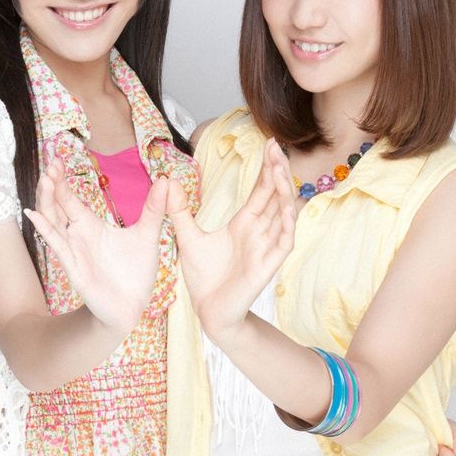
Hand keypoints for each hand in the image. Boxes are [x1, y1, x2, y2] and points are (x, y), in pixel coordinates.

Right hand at [26, 160, 167, 332]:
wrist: (132, 308)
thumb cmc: (136, 273)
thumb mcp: (147, 235)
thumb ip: (154, 209)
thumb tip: (166, 180)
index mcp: (91, 226)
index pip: (71, 199)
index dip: (62, 181)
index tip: (56, 159)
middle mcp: (78, 236)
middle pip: (57, 206)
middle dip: (52, 186)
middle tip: (50, 165)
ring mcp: (73, 252)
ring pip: (53, 223)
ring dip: (47, 203)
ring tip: (44, 181)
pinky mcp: (74, 269)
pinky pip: (58, 246)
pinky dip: (47, 231)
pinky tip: (36, 216)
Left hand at [167, 139, 295, 338]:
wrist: (208, 312)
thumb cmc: (203, 278)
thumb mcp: (187, 238)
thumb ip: (180, 212)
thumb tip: (167, 182)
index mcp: (244, 224)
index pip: (261, 191)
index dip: (266, 169)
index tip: (268, 144)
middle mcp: (260, 232)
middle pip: (275, 196)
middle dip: (277, 171)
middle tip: (275, 147)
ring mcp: (266, 248)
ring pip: (283, 214)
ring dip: (284, 192)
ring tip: (280, 169)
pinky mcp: (268, 265)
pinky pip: (284, 241)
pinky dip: (287, 224)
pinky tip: (286, 206)